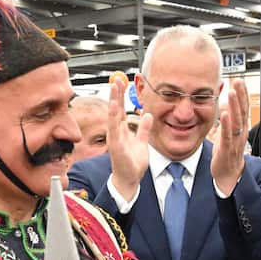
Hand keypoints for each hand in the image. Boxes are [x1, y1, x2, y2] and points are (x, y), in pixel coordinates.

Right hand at [107, 77, 153, 201]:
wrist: (129, 180)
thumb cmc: (132, 164)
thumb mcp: (142, 142)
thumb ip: (143, 129)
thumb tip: (147, 115)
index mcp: (122, 131)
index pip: (120, 109)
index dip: (121, 96)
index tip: (121, 83)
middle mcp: (116, 133)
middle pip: (115, 109)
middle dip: (116, 94)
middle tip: (116, 79)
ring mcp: (115, 138)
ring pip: (113, 116)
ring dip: (114, 101)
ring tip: (114, 88)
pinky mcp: (116, 146)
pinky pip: (115, 129)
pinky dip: (114, 118)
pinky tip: (115, 107)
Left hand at [210, 79, 249, 195]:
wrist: (228, 175)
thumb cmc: (228, 153)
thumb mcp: (228, 132)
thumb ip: (228, 118)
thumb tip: (226, 104)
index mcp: (241, 128)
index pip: (243, 108)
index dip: (242, 94)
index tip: (240, 81)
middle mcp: (241, 133)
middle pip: (242, 111)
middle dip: (240, 96)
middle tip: (238, 82)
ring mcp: (235, 141)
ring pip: (236, 121)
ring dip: (234, 106)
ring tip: (231, 93)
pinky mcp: (227, 149)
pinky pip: (228, 136)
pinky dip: (226, 125)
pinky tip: (224, 114)